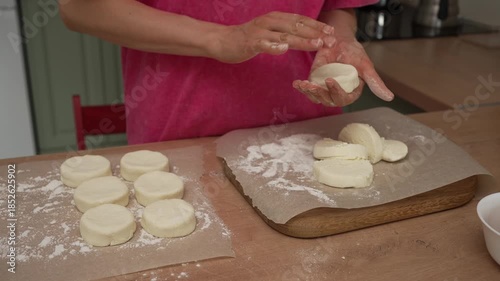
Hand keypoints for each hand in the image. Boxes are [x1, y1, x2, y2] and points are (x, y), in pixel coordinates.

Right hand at [209, 12, 335, 62]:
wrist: (222, 40)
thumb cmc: (247, 38)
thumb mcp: (269, 33)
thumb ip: (285, 34)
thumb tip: (304, 38)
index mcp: (276, 18)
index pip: (300, 21)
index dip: (316, 26)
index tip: (331, 33)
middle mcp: (270, 22)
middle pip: (296, 27)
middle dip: (315, 33)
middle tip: (330, 40)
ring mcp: (260, 32)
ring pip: (284, 36)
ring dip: (302, 40)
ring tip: (316, 44)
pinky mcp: (250, 42)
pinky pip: (264, 44)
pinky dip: (274, 47)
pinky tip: (284, 49)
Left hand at [293, 36, 393, 106]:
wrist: (337, 40)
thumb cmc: (353, 51)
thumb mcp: (365, 65)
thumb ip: (374, 81)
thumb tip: (389, 97)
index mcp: (352, 91)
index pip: (345, 98)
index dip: (337, 92)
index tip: (330, 81)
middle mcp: (338, 93)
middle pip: (329, 101)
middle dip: (320, 94)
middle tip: (312, 85)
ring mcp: (325, 89)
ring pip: (317, 98)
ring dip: (309, 92)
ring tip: (303, 84)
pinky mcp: (314, 83)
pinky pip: (308, 90)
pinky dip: (302, 88)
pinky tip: (297, 83)